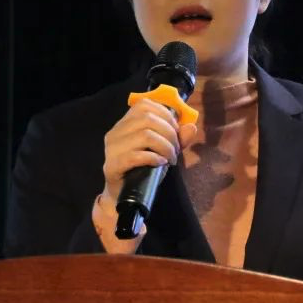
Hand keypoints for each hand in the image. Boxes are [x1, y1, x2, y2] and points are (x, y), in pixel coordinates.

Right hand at [93, 98, 197, 252]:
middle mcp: (115, 132)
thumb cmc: (143, 170)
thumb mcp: (163, 151)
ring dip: (165, 146)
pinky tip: (161, 163)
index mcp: (125, 124)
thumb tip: (191, 127)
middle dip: (169, 133)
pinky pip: (135, 156)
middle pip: (147, 118)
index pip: (145, 105)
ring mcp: (111, 149)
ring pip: (145, 135)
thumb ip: (177, 138)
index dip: (166, 115)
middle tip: (175, 150)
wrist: (123, 197)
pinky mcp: (112, 166)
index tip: (176, 132)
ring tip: (170, 158)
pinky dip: (154, 158)